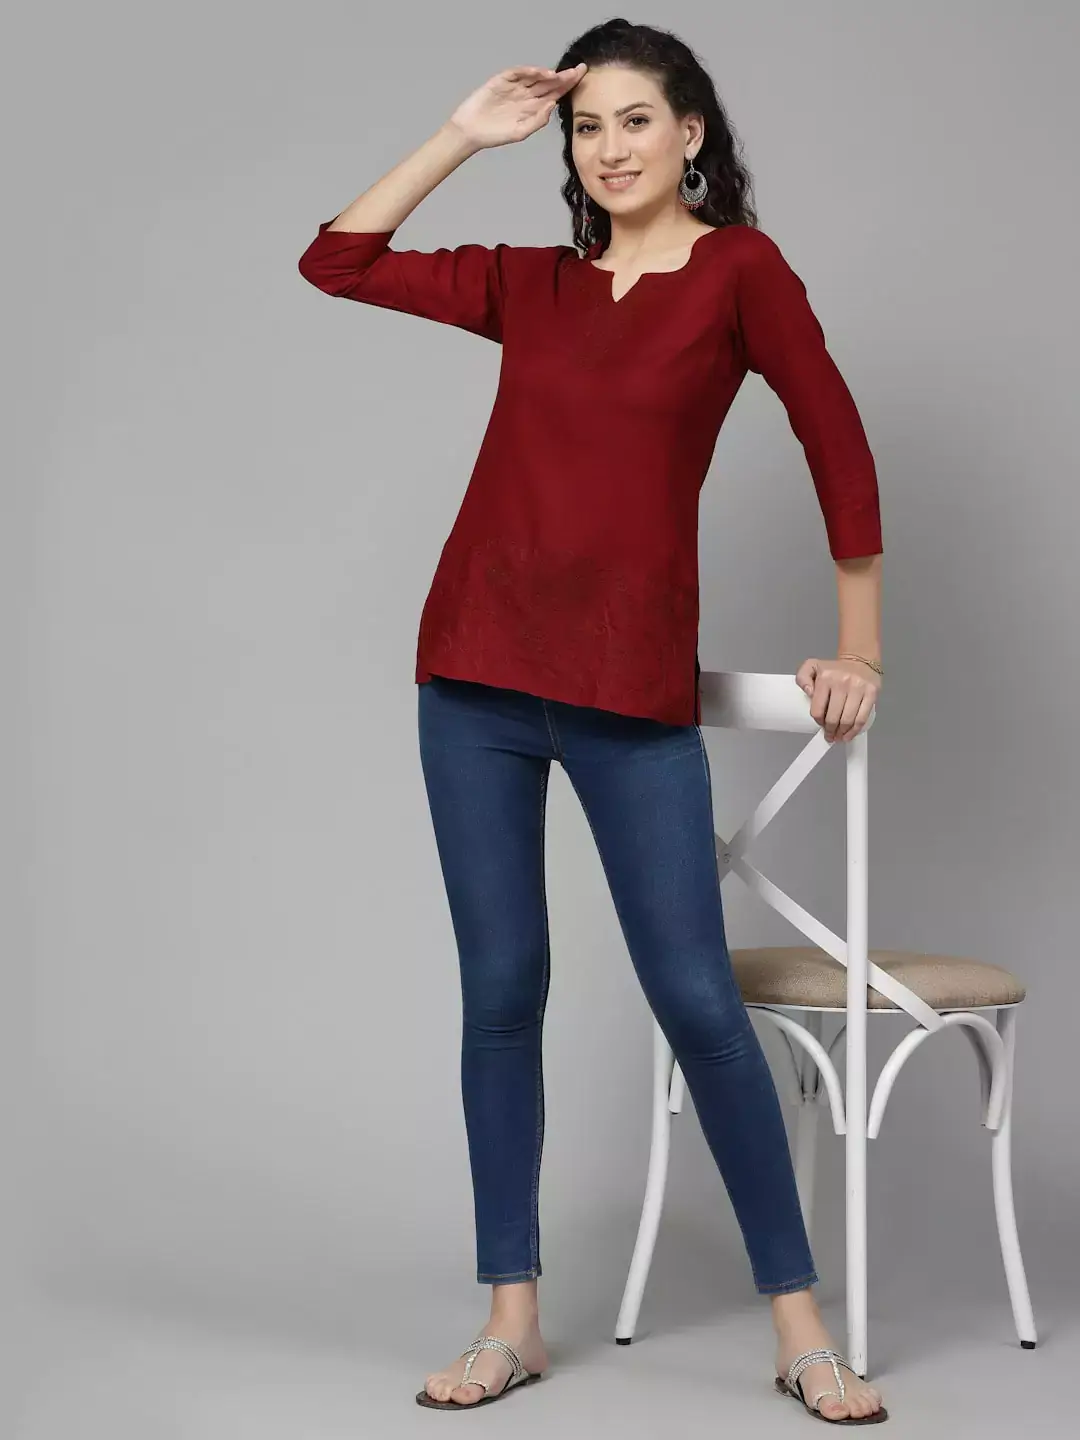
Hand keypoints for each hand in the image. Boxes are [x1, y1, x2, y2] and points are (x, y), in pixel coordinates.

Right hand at [448, 63, 586, 149]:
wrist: (471, 131)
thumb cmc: (494, 134)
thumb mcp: (520, 132)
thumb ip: (537, 120)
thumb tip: (552, 105)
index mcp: (533, 107)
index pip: (554, 94)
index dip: (568, 85)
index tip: (581, 77)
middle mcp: (526, 94)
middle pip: (548, 83)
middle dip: (563, 77)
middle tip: (578, 70)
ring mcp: (515, 86)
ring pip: (535, 76)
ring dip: (548, 74)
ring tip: (560, 75)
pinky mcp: (502, 81)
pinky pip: (517, 73)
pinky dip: (528, 71)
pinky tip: (539, 72)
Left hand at [795, 656, 880, 742]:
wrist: (859, 659)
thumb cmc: (834, 668)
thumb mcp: (812, 666)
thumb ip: (802, 678)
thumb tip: (809, 693)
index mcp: (826, 678)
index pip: (818, 709)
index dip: (818, 721)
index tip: (820, 724)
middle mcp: (842, 682)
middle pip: (833, 717)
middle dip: (830, 731)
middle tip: (830, 736)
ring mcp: (858, 688)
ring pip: (848, 720)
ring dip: (842, 733)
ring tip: (839, 737)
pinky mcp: (871, 693)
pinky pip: (862, 717)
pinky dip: (855, 730)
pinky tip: (849, 735)